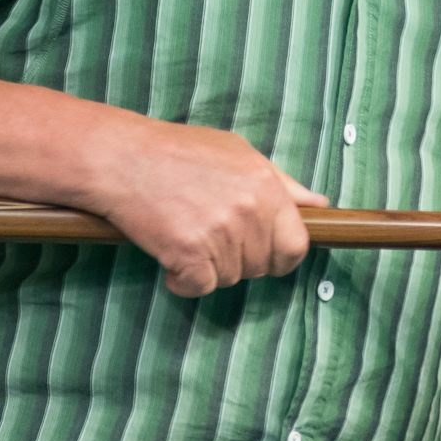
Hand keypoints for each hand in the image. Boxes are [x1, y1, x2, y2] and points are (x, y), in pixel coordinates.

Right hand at [81, 114, 326, 296]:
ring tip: (187, 232)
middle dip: (240, 260)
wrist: (122, 158)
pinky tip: (171, 254)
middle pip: (261, 267)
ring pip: (229, 278)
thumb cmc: (179, 152)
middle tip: (211, 234)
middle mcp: (249, 211)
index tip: (263, 253)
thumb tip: (318, 205)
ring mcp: (220, 234)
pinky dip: (183, 280)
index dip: (281, 256)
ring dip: (209, 267)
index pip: (297, 246)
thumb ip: (282, 184)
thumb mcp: (239, 154)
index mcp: (267, 186)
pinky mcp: (189, 254)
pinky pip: (200, 288)